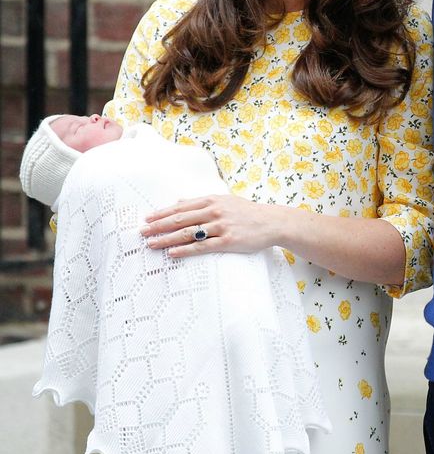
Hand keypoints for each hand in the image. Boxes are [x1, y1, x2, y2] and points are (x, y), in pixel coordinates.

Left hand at [141, 194, 278, 257]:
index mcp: (212, 200)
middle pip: (180, 219)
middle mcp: (214, 211)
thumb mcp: (224, 200)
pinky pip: (202, 246)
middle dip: (159, 226)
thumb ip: (202, 201)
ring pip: (188, 233)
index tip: (147, 218)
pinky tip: (173, 253)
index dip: (162, 213)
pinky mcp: (228, 241)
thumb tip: (179, 201)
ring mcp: (221, 226)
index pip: (181, 207)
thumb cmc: (246, 211)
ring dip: (167, 238)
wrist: (271, 222)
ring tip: (152, 244)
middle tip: (142, 232)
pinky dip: (185, 249)